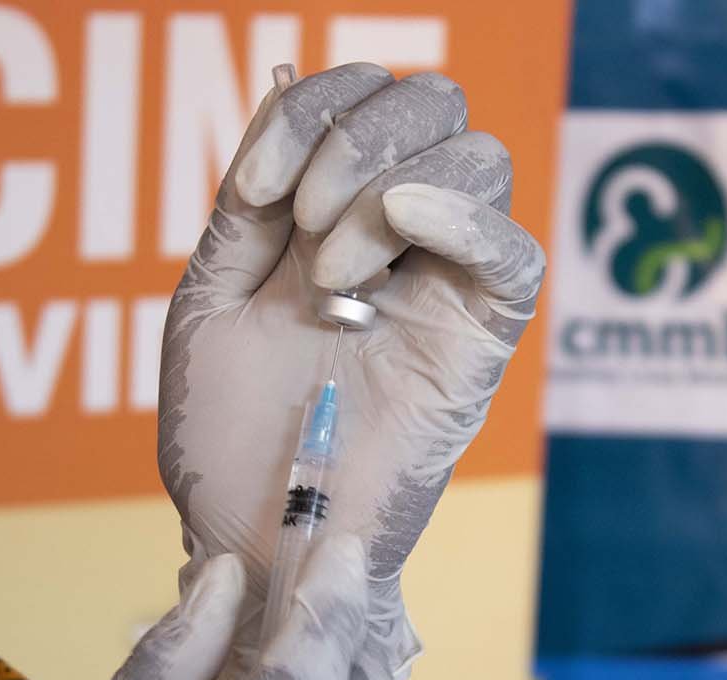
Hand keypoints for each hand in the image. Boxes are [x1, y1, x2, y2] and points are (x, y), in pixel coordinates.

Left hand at [157, 63, 545, 679]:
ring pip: (479, 155)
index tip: (254, 186)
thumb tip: (288, 100)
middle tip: (298, 226)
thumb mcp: (211, 299)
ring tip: (333, 278)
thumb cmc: (225, 434)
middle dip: (355, 139)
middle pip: (434, 104)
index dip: (311, 109)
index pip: (362, 99)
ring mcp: (447, 286)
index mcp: (334, 215)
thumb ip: (246, 207)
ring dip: (387, 189)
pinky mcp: (481, 341)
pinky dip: (463, 215)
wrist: (252, 534)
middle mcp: (401, 238)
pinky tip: (399, 229)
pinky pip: (516, 252)